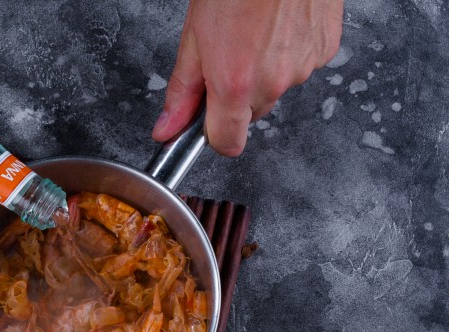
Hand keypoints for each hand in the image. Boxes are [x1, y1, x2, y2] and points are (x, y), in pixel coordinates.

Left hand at [151, 0, 342, 155]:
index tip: (207, 120)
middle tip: (228, 55)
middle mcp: (273, 82)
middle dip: (236, 96)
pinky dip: (289, 53)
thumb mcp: (194, 37)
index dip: (214, 135)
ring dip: (264, 71)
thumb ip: (182, 90)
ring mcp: (304, 67)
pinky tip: (278, 26)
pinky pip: (301, 65)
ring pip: (276, 88)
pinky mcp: (325, 49)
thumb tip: (168, 128)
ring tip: (254, 31)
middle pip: (251, 114)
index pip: (228, 143)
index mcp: (235, 84)